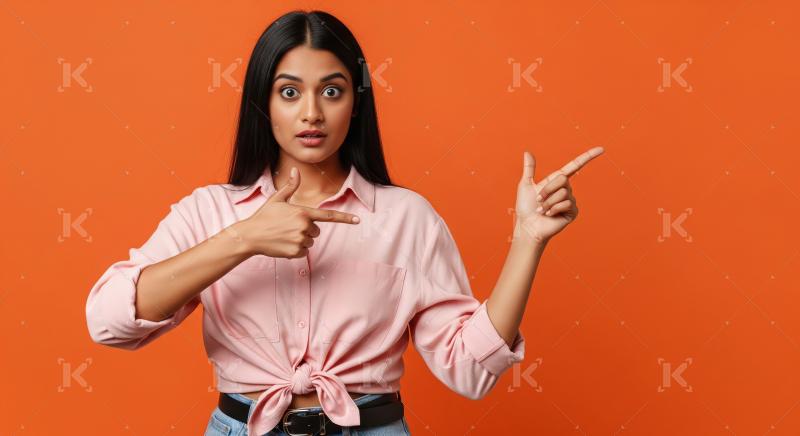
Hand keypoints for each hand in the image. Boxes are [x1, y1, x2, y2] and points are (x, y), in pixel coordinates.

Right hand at [237, 167, 360, 258]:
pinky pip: (304, 252)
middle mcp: (304, 226)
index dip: (345, 218)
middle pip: (316, 230)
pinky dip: (296, 250)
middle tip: (288, 227)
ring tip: (284, 235)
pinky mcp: (295, 252)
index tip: (358, 220)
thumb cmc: (264, 216)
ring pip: (310, 241)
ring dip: (301, 239)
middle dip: (306, 229)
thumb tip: (295, 170)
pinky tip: (283, 244)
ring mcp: (300, 240)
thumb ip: (291, 186)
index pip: (328, 215)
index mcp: (303, 212)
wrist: (250, 236)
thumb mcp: (277, 199)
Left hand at [514, 146, 603, 243]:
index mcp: (556, 181)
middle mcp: (566, 189)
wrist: (528, 226)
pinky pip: (567, 203)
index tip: (602, 149)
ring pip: (563, 193)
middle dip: (547, 189)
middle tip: (538, 200)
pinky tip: (549, 215)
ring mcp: (570, 201)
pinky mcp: (572, 212)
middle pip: (563, 179)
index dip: (588, 157)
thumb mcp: (526, 185)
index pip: (575, 166)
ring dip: (548, 202)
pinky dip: (554, 209)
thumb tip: (527, 152)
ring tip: (542, 210)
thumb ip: (529, 168)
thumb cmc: (525, 207)